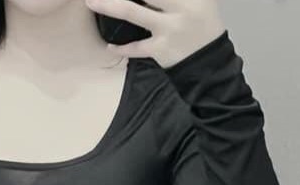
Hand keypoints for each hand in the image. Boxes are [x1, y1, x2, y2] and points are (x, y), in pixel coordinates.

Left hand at [85, 0, 225, 68]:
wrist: (209, 62)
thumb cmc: (200, 25)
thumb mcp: (199, 0)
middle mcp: (180, 8)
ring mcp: (169, 29)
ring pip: (132, 12)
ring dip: (108, 6)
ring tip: (91, 2)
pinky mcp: (160, 49)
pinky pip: (135, 47)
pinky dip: (121, 47)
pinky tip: (109, 45)